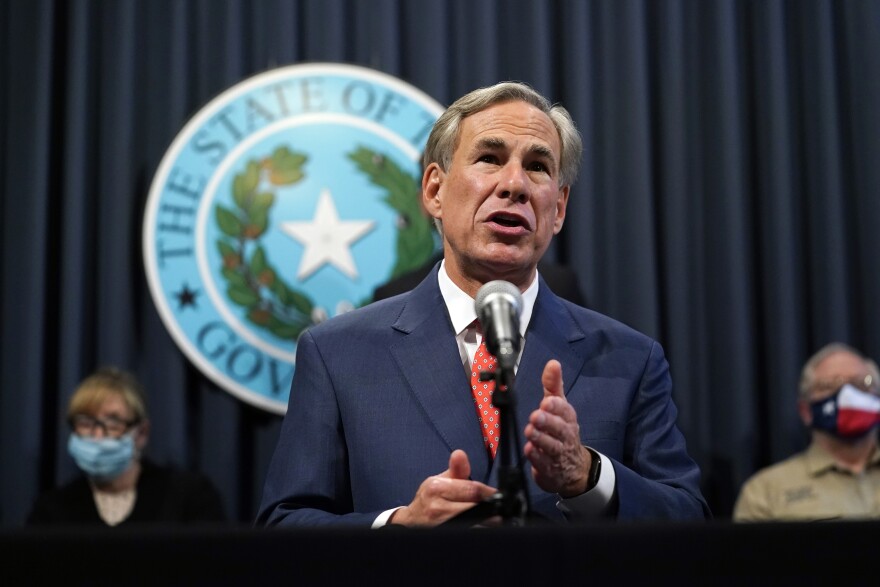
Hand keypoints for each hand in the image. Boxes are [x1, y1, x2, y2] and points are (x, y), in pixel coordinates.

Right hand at [389, 449, 497, 526]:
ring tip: (492, 520)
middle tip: (498, 511)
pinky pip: (468, 533)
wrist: (412, 520)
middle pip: (475, 508)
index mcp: (437, 488)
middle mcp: (437, 507)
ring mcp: (441, 524)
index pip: (472, 489)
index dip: (489, 492)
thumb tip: (460, 454)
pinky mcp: (445, 535)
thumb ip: (456, 469)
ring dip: (487, 523)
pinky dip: (477, 531)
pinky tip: (481, 528)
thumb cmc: (429, 499)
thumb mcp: (440, 480)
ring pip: (474, 524)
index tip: (498, 494)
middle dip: (490, 509)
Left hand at [523, 359, 590, 496]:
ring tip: (530, 431)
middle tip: (536, 415)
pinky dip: (536, 457)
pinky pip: (543, 463)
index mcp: (568, 419)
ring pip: (551, 446)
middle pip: (559, 429)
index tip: (547, 401)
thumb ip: (554, 386)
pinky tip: (529, 450)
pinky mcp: (549, 469)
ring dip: (540, 438)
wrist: (573, 469)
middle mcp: (565, 436)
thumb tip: (553, 363)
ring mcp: (558, 454)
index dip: (557, 406)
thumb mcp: (560, 407)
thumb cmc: (563, 432)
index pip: (565, 411)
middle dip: (548, 421)